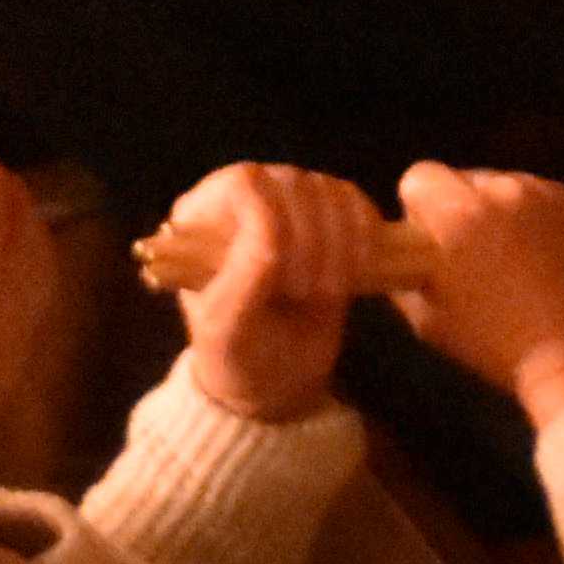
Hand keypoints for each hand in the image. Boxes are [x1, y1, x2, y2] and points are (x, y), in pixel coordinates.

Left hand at [161, 162, 388, 424]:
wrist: (277, 380)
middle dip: (311, 242)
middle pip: (294, 183)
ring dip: (339, 243)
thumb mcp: (227, 328)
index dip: (275, 220)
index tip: (283, 273)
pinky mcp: (326, 217)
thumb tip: (272, 232)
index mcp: (200, 217)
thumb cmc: (238, 355)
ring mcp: (287, 204)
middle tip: (303, 294)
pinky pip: (353, 201)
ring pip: (328, 190)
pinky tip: (356, 269)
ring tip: (324, 291)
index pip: (245, 183)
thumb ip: (243, 277)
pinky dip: (363, 234)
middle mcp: (242, 200)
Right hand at [389, 162, 563, 428]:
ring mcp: (545, 192)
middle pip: (463, 179)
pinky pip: (542, 197)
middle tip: (474, 255)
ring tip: (515, 260)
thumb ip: (404, 279)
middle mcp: (501, 189)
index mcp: (457, 214)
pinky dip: (536, 218)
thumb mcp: (429, 323)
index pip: (419, 177)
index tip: (431, 243)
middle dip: (461, 210)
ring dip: (500, 213)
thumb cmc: (498, 347)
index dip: (419, 211)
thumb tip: (399, 259)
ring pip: (504, 186)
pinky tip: (546, 258)